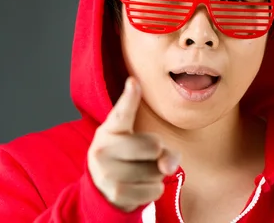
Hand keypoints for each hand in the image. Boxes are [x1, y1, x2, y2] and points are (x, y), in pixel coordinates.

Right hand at [87, 77, 180, 211]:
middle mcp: (102, 148)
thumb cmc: (129, 158)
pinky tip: (139, 186)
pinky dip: (154, 189)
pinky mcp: (114, 193)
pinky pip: (154, 189)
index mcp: (110, 129)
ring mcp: (106, 172)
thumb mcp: (141, 144)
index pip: (122, 113)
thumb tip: (168, 167)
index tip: (134, 82)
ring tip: (140, 172)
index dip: (130, 97)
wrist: (103, 190)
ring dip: (157, 174)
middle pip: (154, 145)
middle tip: (145, 156)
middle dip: (158, 152)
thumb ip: (162, 148)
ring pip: (156, 171)